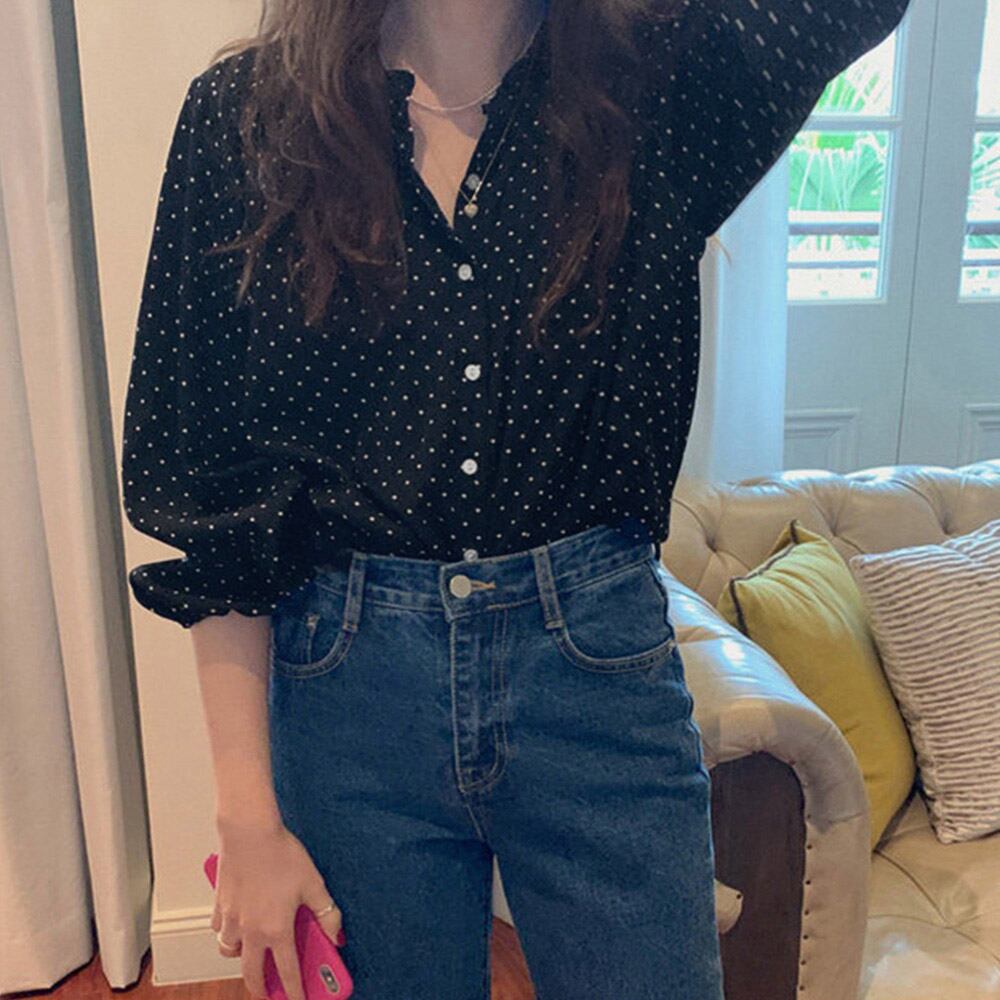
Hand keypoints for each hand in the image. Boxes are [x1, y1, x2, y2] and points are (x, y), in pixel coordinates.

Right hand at [210, 819, 343, 999]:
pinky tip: (237, 923)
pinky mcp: (219, 905)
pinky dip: (227, 932)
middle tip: (269, 993)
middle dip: (260, 989)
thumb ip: (326, 912)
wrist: (250, 832)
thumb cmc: (282, 855)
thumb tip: (336, 935)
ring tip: (253, 954)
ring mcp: (231, 920)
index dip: (294, 992)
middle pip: (251, 973)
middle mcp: (251, 931)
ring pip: (230, 952)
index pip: (287, 972)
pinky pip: (219, 929)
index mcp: (277, 930)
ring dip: (241, 957)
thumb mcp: (313, 883)